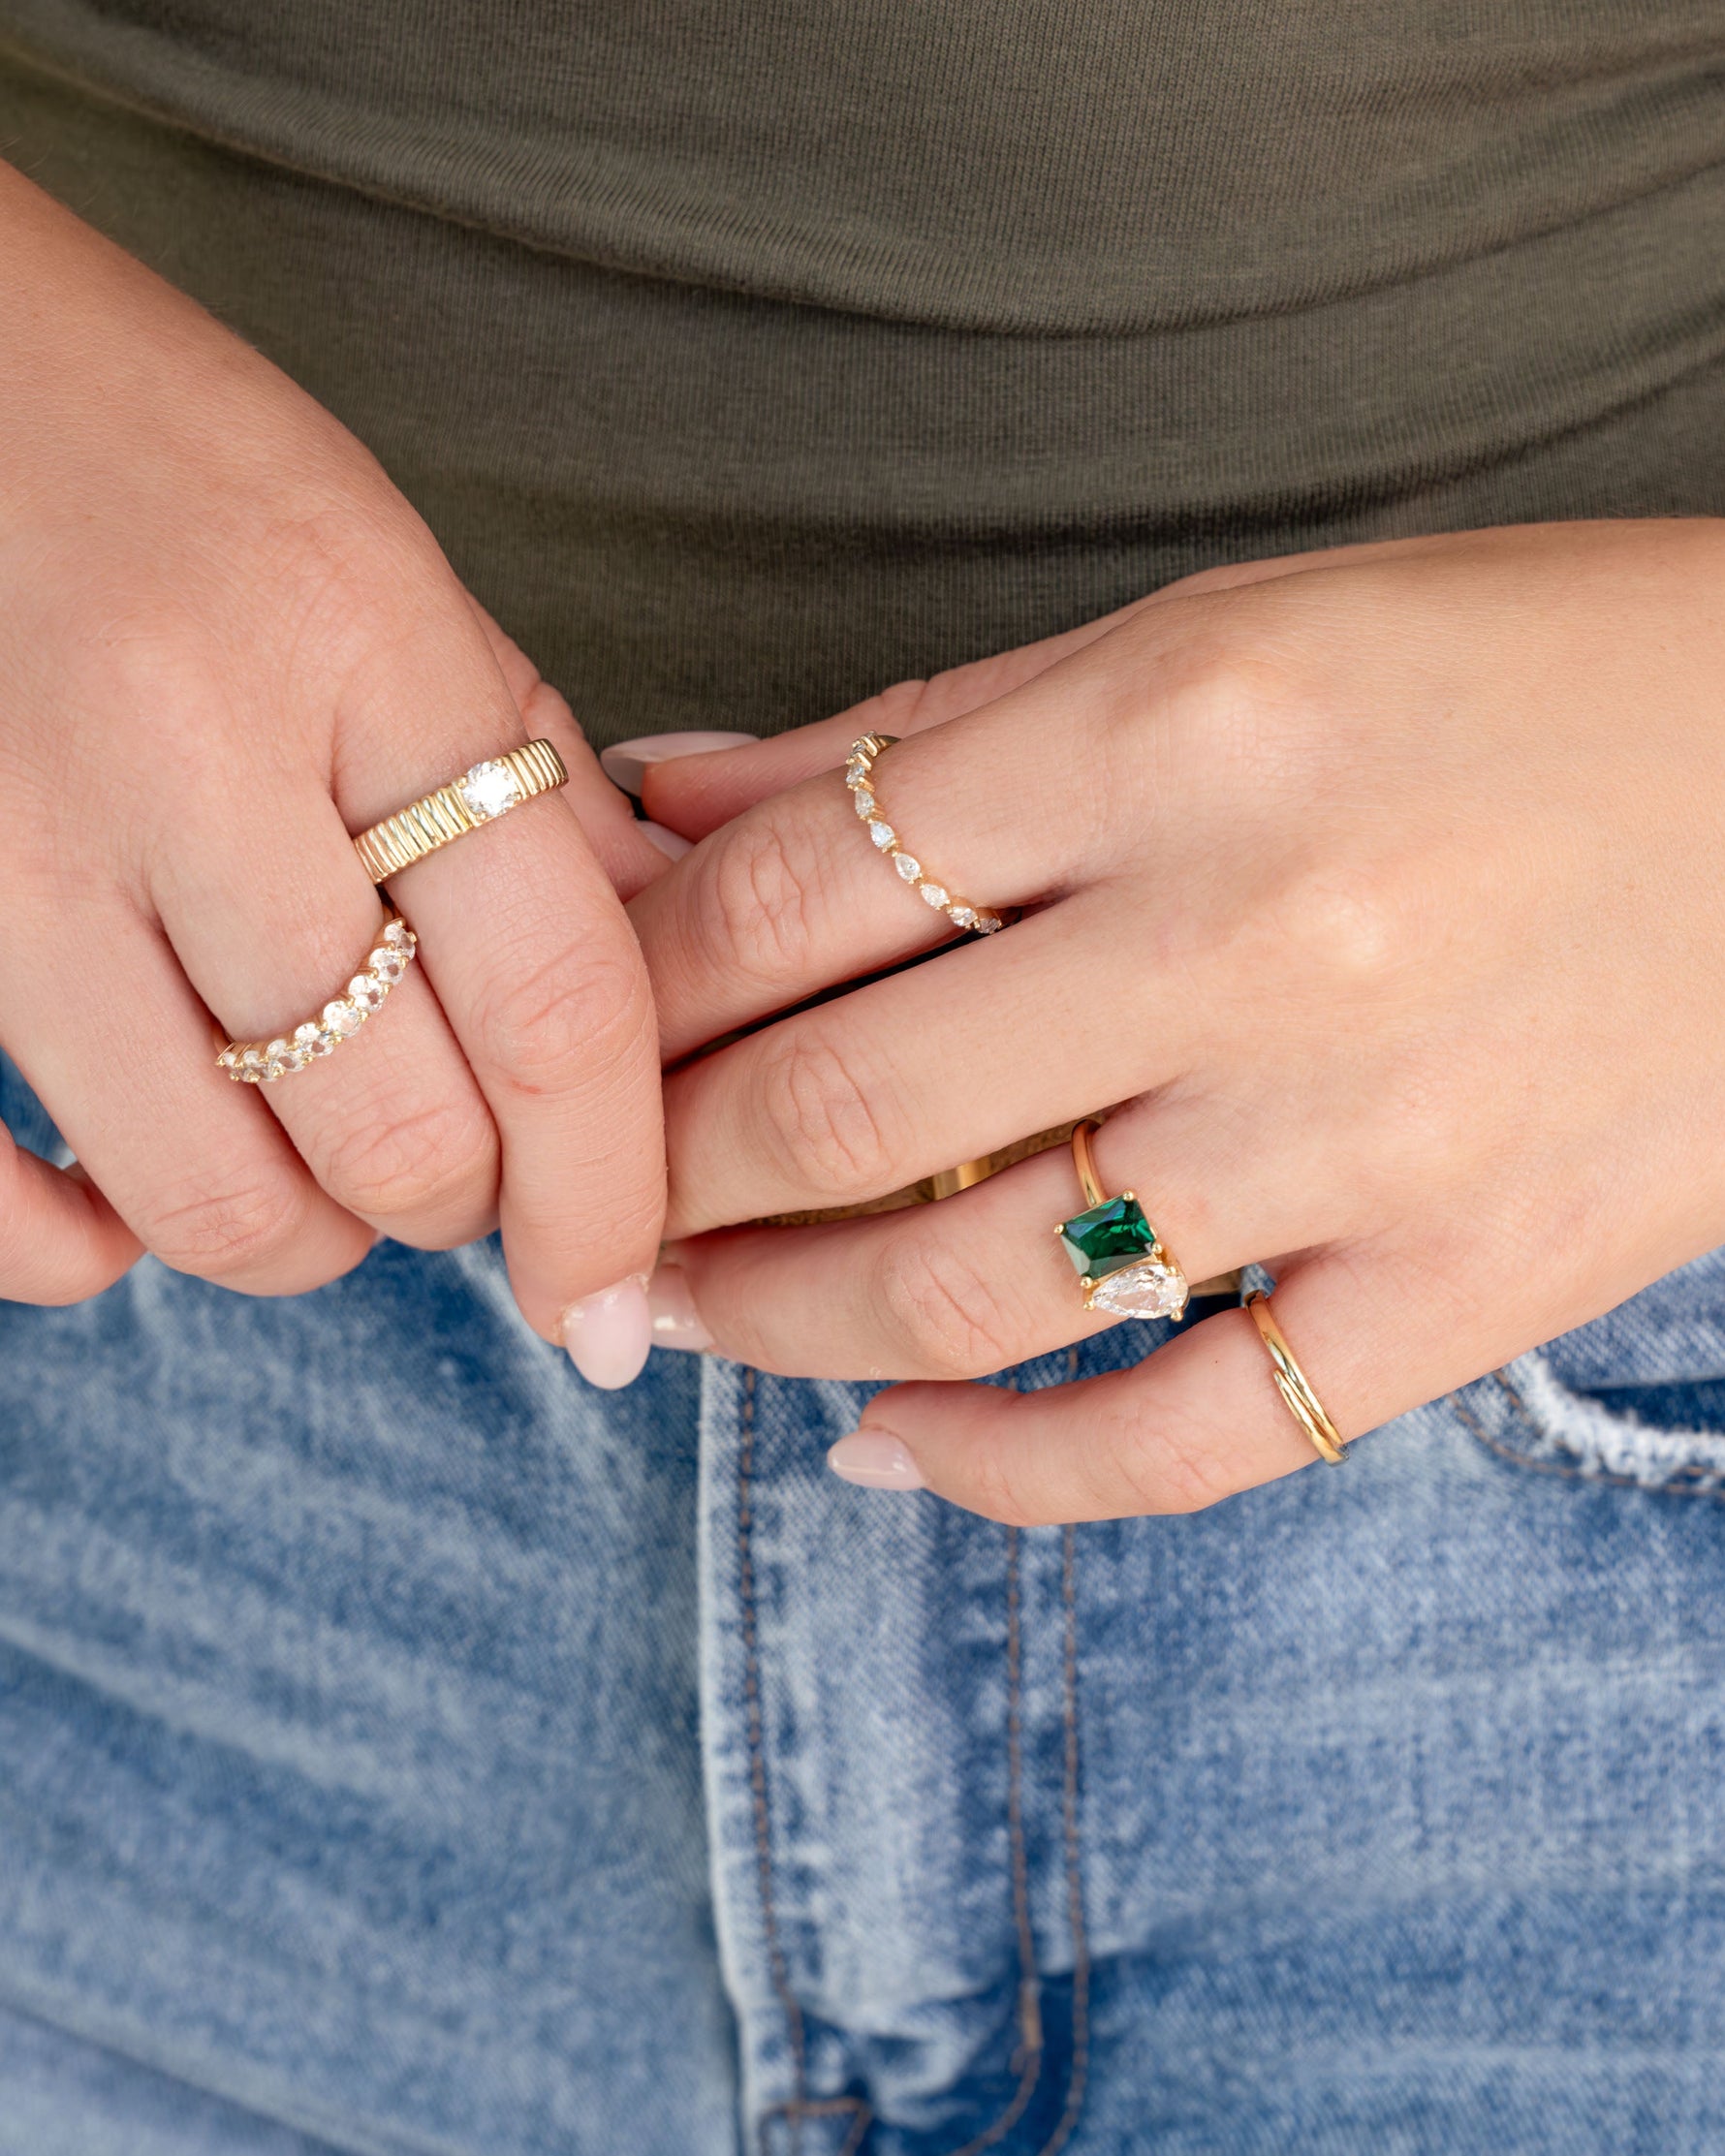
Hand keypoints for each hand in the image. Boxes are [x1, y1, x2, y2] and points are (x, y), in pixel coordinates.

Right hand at [0, 161, 665, 1378]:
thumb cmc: (175, 456)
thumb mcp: (398, 576)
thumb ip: (533, 790)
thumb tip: (660, 988)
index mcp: (369, 653)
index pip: (555, 1004)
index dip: (612, 1191)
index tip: (616, 1295)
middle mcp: (193, 757)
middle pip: (399, 1133)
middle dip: (467, 1203)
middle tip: (464, 1157)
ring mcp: (13, 848)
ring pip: (216, 1196)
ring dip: (310, 1233)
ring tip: (321, 1155)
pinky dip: (81, 1252)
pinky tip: (127, 1211)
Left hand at [630, 519, 1724, 1512]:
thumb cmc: (1504, 678)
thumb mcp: (1213, 635)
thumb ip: (927, 733)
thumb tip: (662, 796)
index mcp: (1174, 727)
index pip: (789, 893)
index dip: (625, 987)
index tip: (562, 1042)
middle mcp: (1252, 937)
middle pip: (839, 1104)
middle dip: (657, 1179)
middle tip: (577, 1211)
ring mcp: (1361, 1139)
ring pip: (971, 1289)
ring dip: (775, 1324)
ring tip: (685, 1318)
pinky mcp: (1466, 1287)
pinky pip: (1181, 1440)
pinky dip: (999, 1472)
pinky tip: (885, 1443)